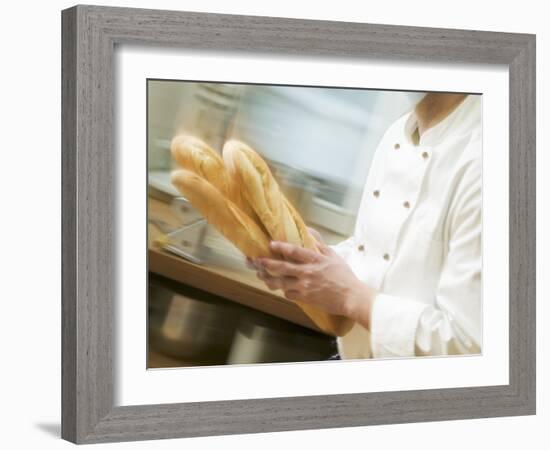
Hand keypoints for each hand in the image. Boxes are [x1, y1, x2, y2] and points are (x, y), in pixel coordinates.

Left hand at [247, 228, 376, 327]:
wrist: (351, 297)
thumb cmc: (344, 276)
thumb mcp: (333, 256)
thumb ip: (319, 244)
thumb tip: (308, 231)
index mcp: (315, 260)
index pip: (295, 251)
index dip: (281, 247)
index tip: (270, 243)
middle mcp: (308, 273)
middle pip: (282, 268)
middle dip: (266, 264)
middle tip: (257, 261)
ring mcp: (305, 286)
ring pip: (280, 283)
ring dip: (269, 279)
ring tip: (261, 275)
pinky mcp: (305, 298)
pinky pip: (288, 294)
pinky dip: (284, 291)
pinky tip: (281, 288)